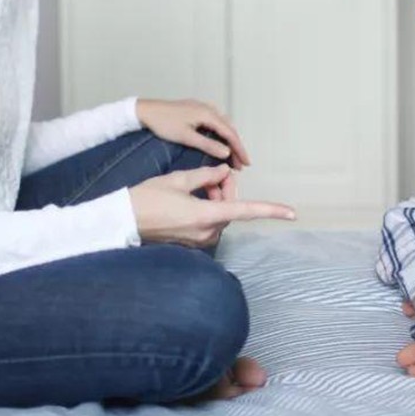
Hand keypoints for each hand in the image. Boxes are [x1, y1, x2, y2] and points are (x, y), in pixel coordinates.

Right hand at [128, 165, 295, 247]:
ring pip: (219, 216)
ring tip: (195, 186)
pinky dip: (206, 209)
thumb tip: (223, 173)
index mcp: (205, 215)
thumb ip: (205, 176)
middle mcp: (206, 231)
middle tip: (213, 174)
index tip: (292, 213)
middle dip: (226, 190)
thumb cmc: (147, 198)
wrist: (122, 221)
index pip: (246, 211)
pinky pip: (208, 223)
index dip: (271, 210)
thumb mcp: (178, 180)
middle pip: (230, 209)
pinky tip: (189, 199)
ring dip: (215, 199)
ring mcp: (198, 240)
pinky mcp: (190, 242)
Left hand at [136, 98, 251, 167]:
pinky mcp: (195, 109)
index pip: (230, 133)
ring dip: (229, 140)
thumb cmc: (163, 123)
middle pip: (229, 128)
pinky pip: (215, 121)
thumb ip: (208, 145)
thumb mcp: (186, 137)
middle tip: (240, 164)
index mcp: (208, 114)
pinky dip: (221, 133)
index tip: (246, 163)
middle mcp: (208, 108)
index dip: (240, 149)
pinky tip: (220, 141)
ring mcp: (202, 107)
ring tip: (232, 156)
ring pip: (223, 124)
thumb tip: (226, 153)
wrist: (146, 110)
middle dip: (236, 146)